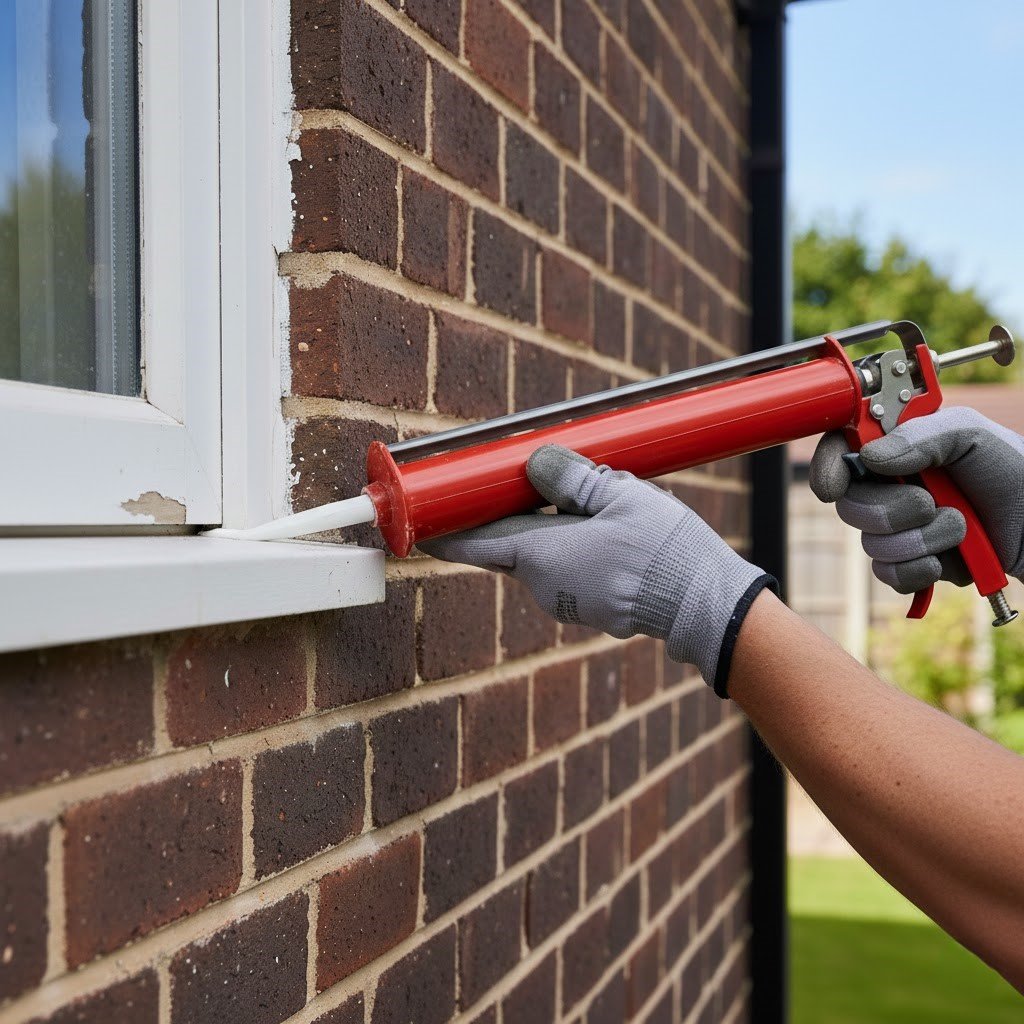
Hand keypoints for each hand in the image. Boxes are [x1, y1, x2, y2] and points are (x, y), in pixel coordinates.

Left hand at [419, 445, 774, 695]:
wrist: (705, 606)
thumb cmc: (664, 552)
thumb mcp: (621, 497)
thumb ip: (571, 480)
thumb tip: (535, 465)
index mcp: (543, 556)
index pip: (477, 543)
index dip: (446, 530)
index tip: (420, 524)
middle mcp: (546, 586)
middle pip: (511, 544)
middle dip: (511, 516)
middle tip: (523, 483)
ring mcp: (569, 602)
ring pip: (543, 555)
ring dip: (551, 529)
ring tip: (588, 501)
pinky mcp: (592, 607)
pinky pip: (567, 570)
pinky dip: (573, 547)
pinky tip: (605, 529)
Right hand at [809, 408, 1023, 592]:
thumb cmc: (1014, 472)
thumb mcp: (971, 434)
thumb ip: (919, 436)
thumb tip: (869, 458)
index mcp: (898, 449)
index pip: (841, 451)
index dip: (828, 467)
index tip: (832, 486)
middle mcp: (892, 488)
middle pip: (850, 505)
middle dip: (890, 509)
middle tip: (928, 501)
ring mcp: (900, 529)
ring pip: (871, 543)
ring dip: (920, 539)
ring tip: (959, 527)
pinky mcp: (913, 564)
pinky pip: (889, 574)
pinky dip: (919, 569)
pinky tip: (946, 561)